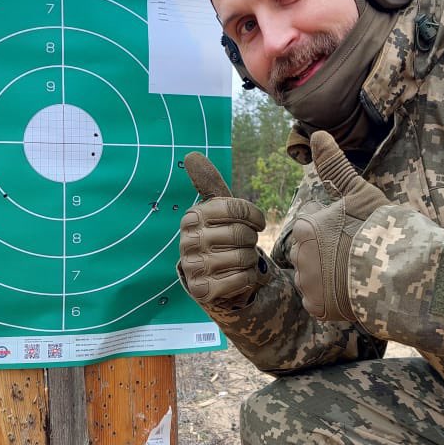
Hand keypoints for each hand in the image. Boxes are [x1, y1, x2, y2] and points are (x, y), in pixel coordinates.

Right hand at [179, 153, 265, 308]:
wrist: (212, 278)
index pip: (237, 209)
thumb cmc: (220, 238)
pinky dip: (248, 278)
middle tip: (245, 246)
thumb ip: (209, 184)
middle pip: (242, 234)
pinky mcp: (203, 290)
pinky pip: (242, 279)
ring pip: (244, 257)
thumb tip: (191, 154)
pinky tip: (239, 276)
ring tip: (241, 261)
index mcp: (193, 216)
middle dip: (252, 242)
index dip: (254, 217)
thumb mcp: (218, 212)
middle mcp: (188, 240)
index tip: (256, 224)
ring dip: (250, 261)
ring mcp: (194, 266)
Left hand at [290, 131, 390, 320]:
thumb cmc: (382, 228)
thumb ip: (334, 166)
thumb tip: (317, 134)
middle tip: (357, 255)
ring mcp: (308, 284)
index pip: (311, 227)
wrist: (401, 272)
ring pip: (312, 278)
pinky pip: (320, 302)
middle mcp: (300, 256)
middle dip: (329, 254)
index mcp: (306, 228)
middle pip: (310, 254)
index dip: (335, 229)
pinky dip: (333, 299)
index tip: (354, 234)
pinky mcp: (319, 308)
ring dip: (329, 277)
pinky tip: (352, 291)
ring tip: (357, 273)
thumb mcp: (359, 192)